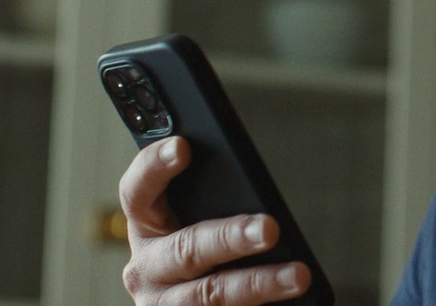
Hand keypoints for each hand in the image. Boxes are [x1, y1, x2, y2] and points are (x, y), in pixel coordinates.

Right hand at [118, 137, 308, 304]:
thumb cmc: (206, 250)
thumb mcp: (201, 220)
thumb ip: (215, 201)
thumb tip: (260, 195)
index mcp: (146, 227)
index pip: (137, 192)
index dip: (153, 167)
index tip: (182, 145)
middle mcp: (146, 269)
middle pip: (185, 249)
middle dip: (230, 238)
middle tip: (270, 228)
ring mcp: (164, 305)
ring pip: (211, 294)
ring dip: (258, 283)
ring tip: (299, 275)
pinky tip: (296, 298)